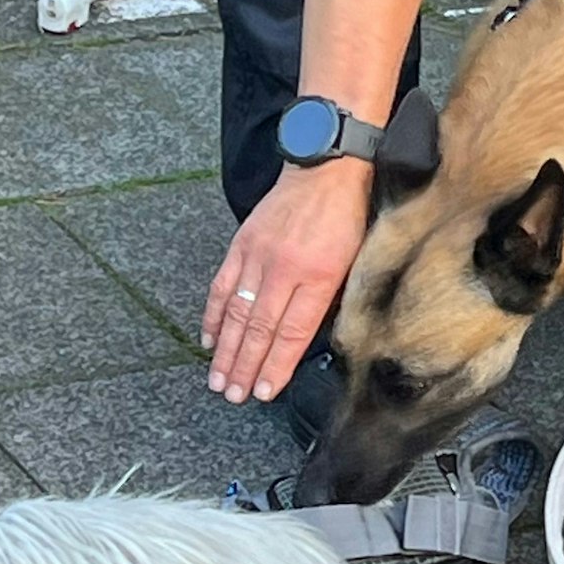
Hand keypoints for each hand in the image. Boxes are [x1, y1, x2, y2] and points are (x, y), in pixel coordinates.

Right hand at [202, 160, 371, 404]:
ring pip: (236, 312)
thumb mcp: (355, 260)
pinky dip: (213, 315)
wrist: (326, 167)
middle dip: (244, 367)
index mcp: (319, 275)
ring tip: (217, 379)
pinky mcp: (242, 243)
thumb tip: (312, 339)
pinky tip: (208, 338)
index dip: (276, 366)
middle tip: (232, 395)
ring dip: (225, 350)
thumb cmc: (346, 215)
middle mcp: (285, 268)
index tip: (264, 392)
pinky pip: (222, 285)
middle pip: (259, 329)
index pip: (292, 333)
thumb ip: (332, 301)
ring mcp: (258, 255)